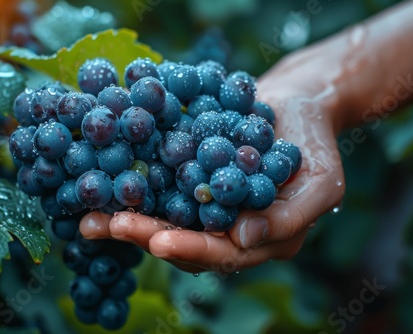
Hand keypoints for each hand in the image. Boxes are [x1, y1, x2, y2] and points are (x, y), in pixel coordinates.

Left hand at [80, 56, 345, 273]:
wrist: (295, 105)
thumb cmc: (315, 144)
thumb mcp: (321, 183)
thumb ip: (288, 218)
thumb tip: (243, 241)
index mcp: (257, 240)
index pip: (222, 255)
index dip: (191, 248)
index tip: (159, 241)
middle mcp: (224, 229)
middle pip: (182, 241)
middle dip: (145, 235)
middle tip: (110, 225)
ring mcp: (203, 204)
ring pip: (163, 218)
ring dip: (127, 218)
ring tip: (91, 215)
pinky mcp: (187, 177)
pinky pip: (158, 186)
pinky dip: (132, 187)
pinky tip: (103, 183)